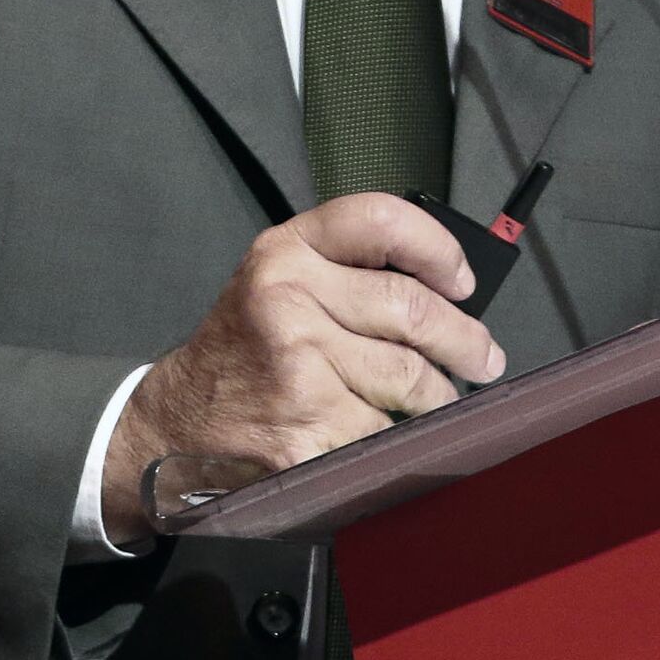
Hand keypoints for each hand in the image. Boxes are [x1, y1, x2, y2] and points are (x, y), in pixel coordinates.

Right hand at [100, 192, 506, 543]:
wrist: (175, 424)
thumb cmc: (244, 352)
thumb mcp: (278, 284)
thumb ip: (346, 274)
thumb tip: (448, 295)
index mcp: (284, 251)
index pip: (379, 220)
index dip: (436, 247)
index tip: (463, 282)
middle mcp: (287, 297)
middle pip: (413, 308)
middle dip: (465, 340)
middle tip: (484, 358)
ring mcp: (296, 364)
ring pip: (410, 377)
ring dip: (438, 398)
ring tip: (439, 402)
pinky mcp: (306, 427)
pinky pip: (386, 431)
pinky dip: (398, 439)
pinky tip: (387, 436)